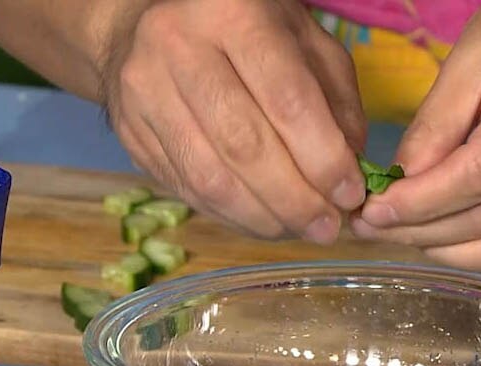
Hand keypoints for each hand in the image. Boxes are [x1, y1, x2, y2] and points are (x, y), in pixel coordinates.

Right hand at [104, 0, 366, 243]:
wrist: (147, 21)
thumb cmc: (244, 30)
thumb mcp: (304, 40)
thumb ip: (335, 101)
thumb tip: (350, 173)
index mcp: (234, 14)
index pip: (287, 101)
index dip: (324, 159)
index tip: (350, 195)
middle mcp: (179, 48)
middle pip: (245, 146)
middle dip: (295, 200)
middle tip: (328, 227)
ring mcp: (145, 92)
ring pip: (210, 178)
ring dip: (263, 218)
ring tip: (299, 230)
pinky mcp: (130, 131)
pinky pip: (186, 190)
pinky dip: (232, 216)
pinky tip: (263, 220)